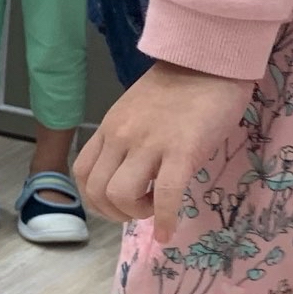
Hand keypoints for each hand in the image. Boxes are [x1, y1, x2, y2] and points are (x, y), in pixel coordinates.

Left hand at [74, 62, 253, 232]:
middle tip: (140, 210)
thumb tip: (131, 172)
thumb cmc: (180, 87)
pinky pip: (166, 196)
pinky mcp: (182, 150)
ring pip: (120, 195)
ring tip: (155, 208)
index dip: (95, 198)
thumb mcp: (137, 111)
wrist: (210, 61)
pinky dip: (166, 221)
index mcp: (110, 128)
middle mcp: (122, 137)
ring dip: (136, 214)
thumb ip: (128, 139)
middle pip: (96, 190)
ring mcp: (149, 144)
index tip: (118, 203)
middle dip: (115, 212)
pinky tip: (170, 232)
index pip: (82, 172)